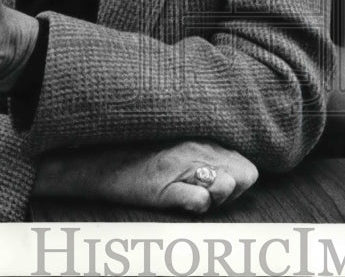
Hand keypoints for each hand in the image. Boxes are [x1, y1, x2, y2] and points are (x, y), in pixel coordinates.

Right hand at [32, 140, 258, 213]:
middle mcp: (197, 149)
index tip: (220, 188)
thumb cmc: (139, 157)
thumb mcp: (179, 149)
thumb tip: (234, 180)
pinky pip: (199, 200)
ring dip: (216, 199)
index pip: (248, 169)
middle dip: (233, 194)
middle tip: (208, 195)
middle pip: (242, 179)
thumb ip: (209, 158)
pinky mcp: (163, 186)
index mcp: (203, 140)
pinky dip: (197, 205)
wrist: (96, 161)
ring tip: (193, 197)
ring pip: (225, 187)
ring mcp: (181, 167)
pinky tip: (182, 203)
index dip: (239, 183)